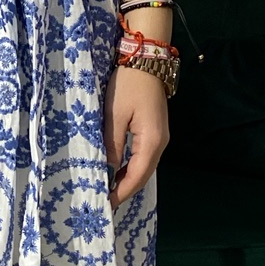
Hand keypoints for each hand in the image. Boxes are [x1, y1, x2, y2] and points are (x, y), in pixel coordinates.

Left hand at [103, 66, 168, 207]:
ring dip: (127, 180)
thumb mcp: (114, 115)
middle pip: (143, 175)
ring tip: (107, 190)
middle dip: (124, 190)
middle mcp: (160, 143)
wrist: (146, 60)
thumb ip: (112, 144)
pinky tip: (117, 172)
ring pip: (144, 167)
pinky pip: (143, 157)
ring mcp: (160, 137)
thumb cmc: (128, 85)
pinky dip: (131, 168)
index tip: (105, 205)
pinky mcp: (155, 131)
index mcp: (152, 141)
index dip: (121, 192)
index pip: (136, 176)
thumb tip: (108, 168)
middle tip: (103, 202)